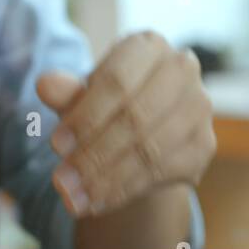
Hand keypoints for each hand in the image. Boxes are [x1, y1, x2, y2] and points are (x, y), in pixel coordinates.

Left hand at [36, 31, 215, 217]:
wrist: (143, 131)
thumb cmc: (106, 104)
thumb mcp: (82, 97)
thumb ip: (66, 92)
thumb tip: (44, 84)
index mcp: (148, 46)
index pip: (117, 81)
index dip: (85, 115)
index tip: (56, 146)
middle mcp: (182, 68)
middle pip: (135, 117)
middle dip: (93, 154)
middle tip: (60, 182)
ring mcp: (199, 106)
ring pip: (148, 149)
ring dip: (106, 179)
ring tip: (73, 199)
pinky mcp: (204, 144)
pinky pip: (162, 173)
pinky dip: (124, 190)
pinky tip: (97, 203)